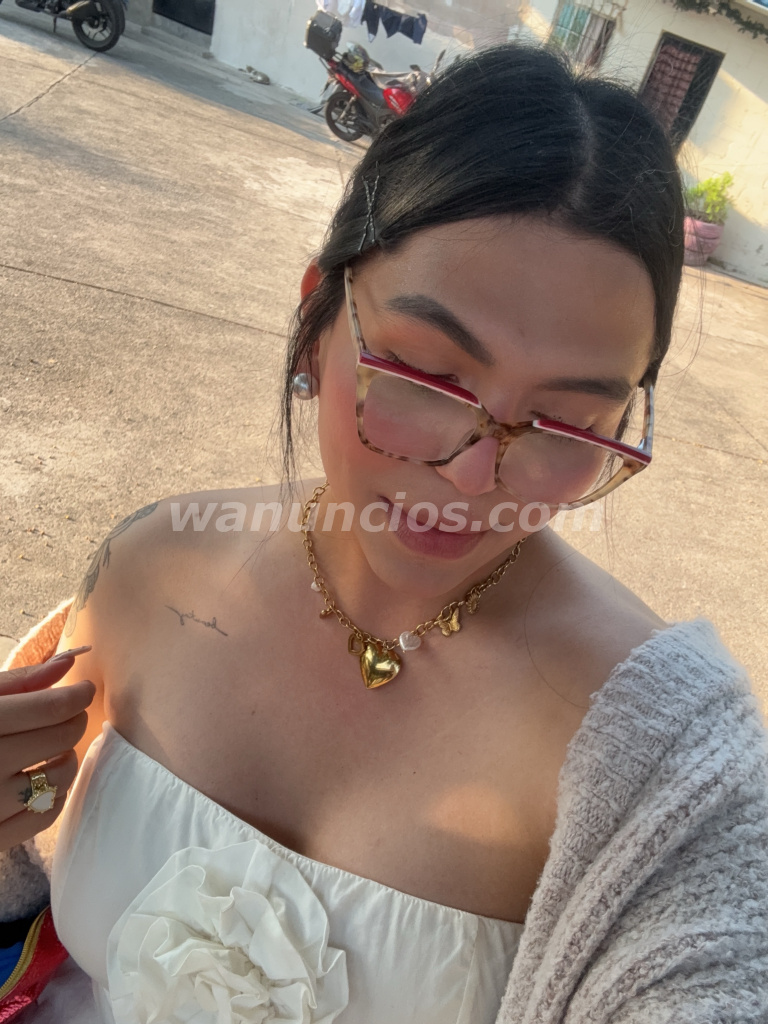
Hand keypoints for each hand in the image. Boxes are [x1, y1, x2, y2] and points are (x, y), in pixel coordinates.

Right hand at [0, 647, 94, 852]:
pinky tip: (43, 781)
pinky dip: (55, 796)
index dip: (77, 695)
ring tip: (54, 748)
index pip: (50, 707)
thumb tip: (69, 662)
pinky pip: (45, 816)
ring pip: (59, 779)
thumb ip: (18, 683)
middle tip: (69, 715)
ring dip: (67, 759)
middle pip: (59, 738)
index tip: (83, 690)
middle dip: (73, 721)